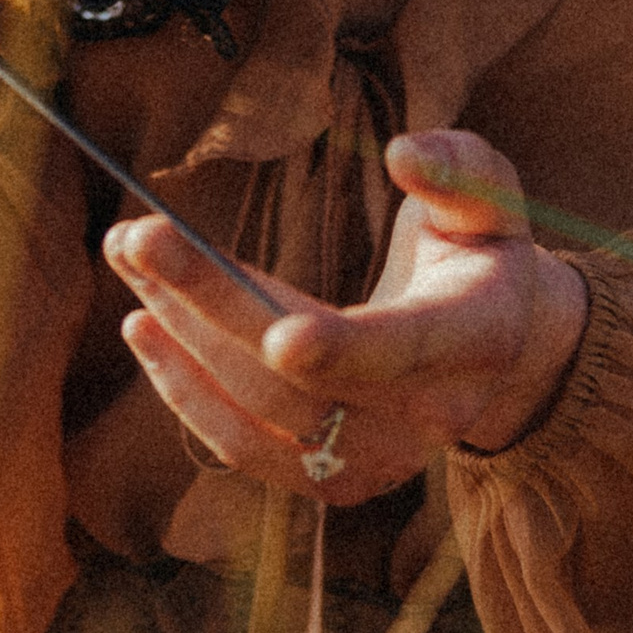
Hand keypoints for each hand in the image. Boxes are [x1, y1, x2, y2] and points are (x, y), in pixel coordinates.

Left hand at [103, 129, 587, 509]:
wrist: (504, 352)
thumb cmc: (484, 252)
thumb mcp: (492, 196)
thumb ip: (457, 170)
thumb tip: (403, 152)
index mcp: (476, 338)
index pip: (403, 351)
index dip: (343, 350)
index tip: (278, 335)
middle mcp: (429, 416)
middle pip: (300, 382)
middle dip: (209, 304)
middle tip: (138, 234)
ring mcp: (379, 460)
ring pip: (260, 419)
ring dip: (181, 344)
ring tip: (128, 264)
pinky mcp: (334, 480)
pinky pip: (246, 451)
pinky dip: (187, 394)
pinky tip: (146, 330)